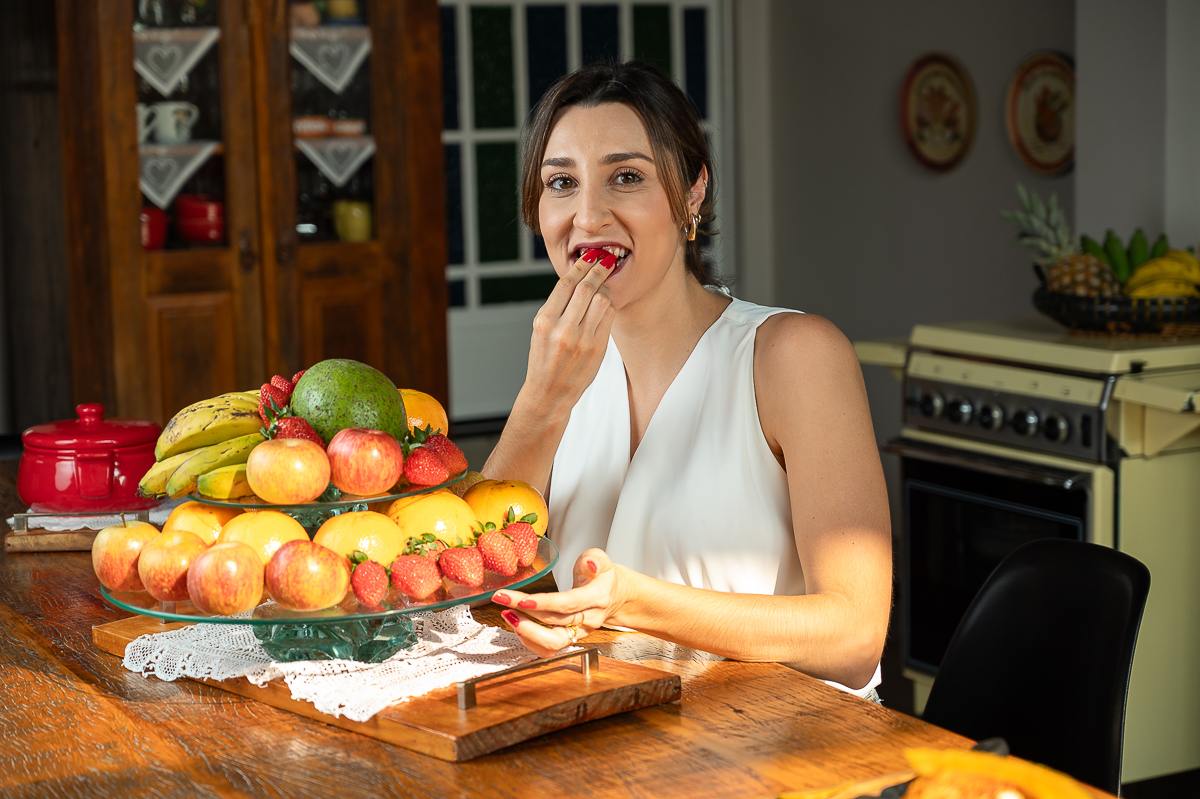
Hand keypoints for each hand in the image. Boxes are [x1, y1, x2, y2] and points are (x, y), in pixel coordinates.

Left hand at [491, 548, 623, 656]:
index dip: (544, 603)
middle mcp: (589, 619)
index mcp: (597, 597)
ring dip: (526, 632)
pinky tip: (517, 624)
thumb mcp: (602, 559)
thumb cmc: (603, 576)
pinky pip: (548, 649)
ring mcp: (579, 633)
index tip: (522, 599)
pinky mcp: (570, 640)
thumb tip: (590, 564)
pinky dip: (529, 640)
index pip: (568, 604)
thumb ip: (595, 559)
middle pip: (554, 621)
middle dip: (524, 611)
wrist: (613, 596)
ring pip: (552, 643)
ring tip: (507, 614)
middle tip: (502, 598)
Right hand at [521, 252, 615, 418]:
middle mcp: (563, 329)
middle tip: (605, 259)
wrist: (549, 392)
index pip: (565, 284)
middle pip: (586, 288)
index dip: (580, 266)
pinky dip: (609, 306)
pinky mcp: (597, 348)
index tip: (588, 256)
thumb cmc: (544, 359)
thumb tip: (578, 278)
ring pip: (601, 300)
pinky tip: (606, 303)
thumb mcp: (541, 330)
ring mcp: (582, 339)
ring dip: (605, 288)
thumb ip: (557, 306)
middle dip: (598, 269)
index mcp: (545, 320)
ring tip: (604, 283)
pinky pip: (608, 318)